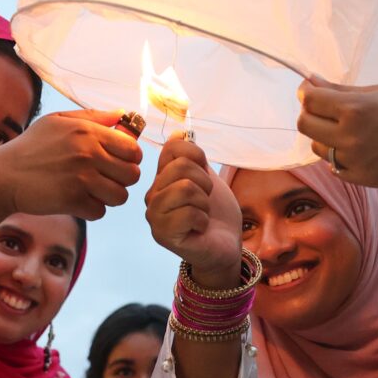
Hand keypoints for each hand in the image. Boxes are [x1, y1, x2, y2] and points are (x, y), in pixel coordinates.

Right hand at [0, 110, 142, 219]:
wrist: (3, 175)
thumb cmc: (31, 147)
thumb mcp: (58, 121)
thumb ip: (93, 117)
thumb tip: (123, 115)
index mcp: (89, 131)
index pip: (134, 149)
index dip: (129, 159)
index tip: (116, 162)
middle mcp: (89, 153)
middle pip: (132, 175)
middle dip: (121, 180)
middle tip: (104, 179)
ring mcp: (81, 178)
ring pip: (120, 196)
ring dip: (108, 197)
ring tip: (91, 191)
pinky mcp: (72, 200)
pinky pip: (100, 211)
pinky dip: (90, 210)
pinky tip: (77, 201)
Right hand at [144, 134, 241, 286]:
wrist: (226, 246)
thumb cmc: (217, 214)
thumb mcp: (208, 178)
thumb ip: (192, 157)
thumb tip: (178, 132)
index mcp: (161, 179)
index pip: (173, 148)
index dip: (196, 156)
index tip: (204, 176)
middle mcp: (152, 196)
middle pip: (181, 167)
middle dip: (205, 183)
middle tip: (205, 201)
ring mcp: (154, 216)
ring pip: (185, 188)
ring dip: (204, 203)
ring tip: (202, 215)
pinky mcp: (163, 234)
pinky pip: (190, 213)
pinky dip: (203, 220)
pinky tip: (199, 229)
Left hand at [297, 80, 377, 187]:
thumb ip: (340, 91)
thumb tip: (310, 83)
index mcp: (354, 110)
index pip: (309, 101)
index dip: (307, 92)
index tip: (312, 89)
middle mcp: (351, 138)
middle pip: (306, 125)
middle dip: (311, 113)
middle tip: (327, 107)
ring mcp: (357, 163)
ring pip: (319, 148)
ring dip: (325, 136)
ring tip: (348, 128)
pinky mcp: (366, 179)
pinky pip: (336, 167)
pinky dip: (340, 156)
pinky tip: (358, 146)